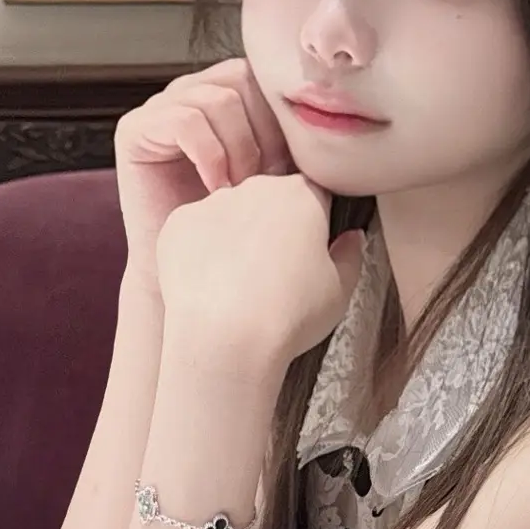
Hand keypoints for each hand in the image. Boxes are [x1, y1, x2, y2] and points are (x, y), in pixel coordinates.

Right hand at [113, 60, 291, 271]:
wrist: (186, 274)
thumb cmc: (234, 229)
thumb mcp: (274, 176)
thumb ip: (292, 143)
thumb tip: (326, 119)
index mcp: (223, 95)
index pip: (262, 76)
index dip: (281, 119)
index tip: (289, 169)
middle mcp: (189, 93)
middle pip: (241, 79)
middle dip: (262, 132)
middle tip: (262, 181)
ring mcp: (158, 108)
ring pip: (218, 99)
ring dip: (238, 148)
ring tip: (237, 190)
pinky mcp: (134, 129)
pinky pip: (185, 120)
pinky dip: (210, 155)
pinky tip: (215, 190)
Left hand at [154, 174, 366, 374]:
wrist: (224, 340)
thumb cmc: (288, 317)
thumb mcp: (340, 292)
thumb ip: (350, 255)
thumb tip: (352, 237)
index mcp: (302, 195)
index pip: (315, 194)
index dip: (316, 224)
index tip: (310, 251)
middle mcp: (255, 188)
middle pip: (270, 199)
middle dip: (274, 227)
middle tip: (274, 273)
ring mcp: (212, 203)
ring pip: (230, 213)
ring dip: (236, 237)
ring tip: (238, 284)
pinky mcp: (177, 224)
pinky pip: (195, 230)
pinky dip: (202, 251)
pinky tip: (210, 284)